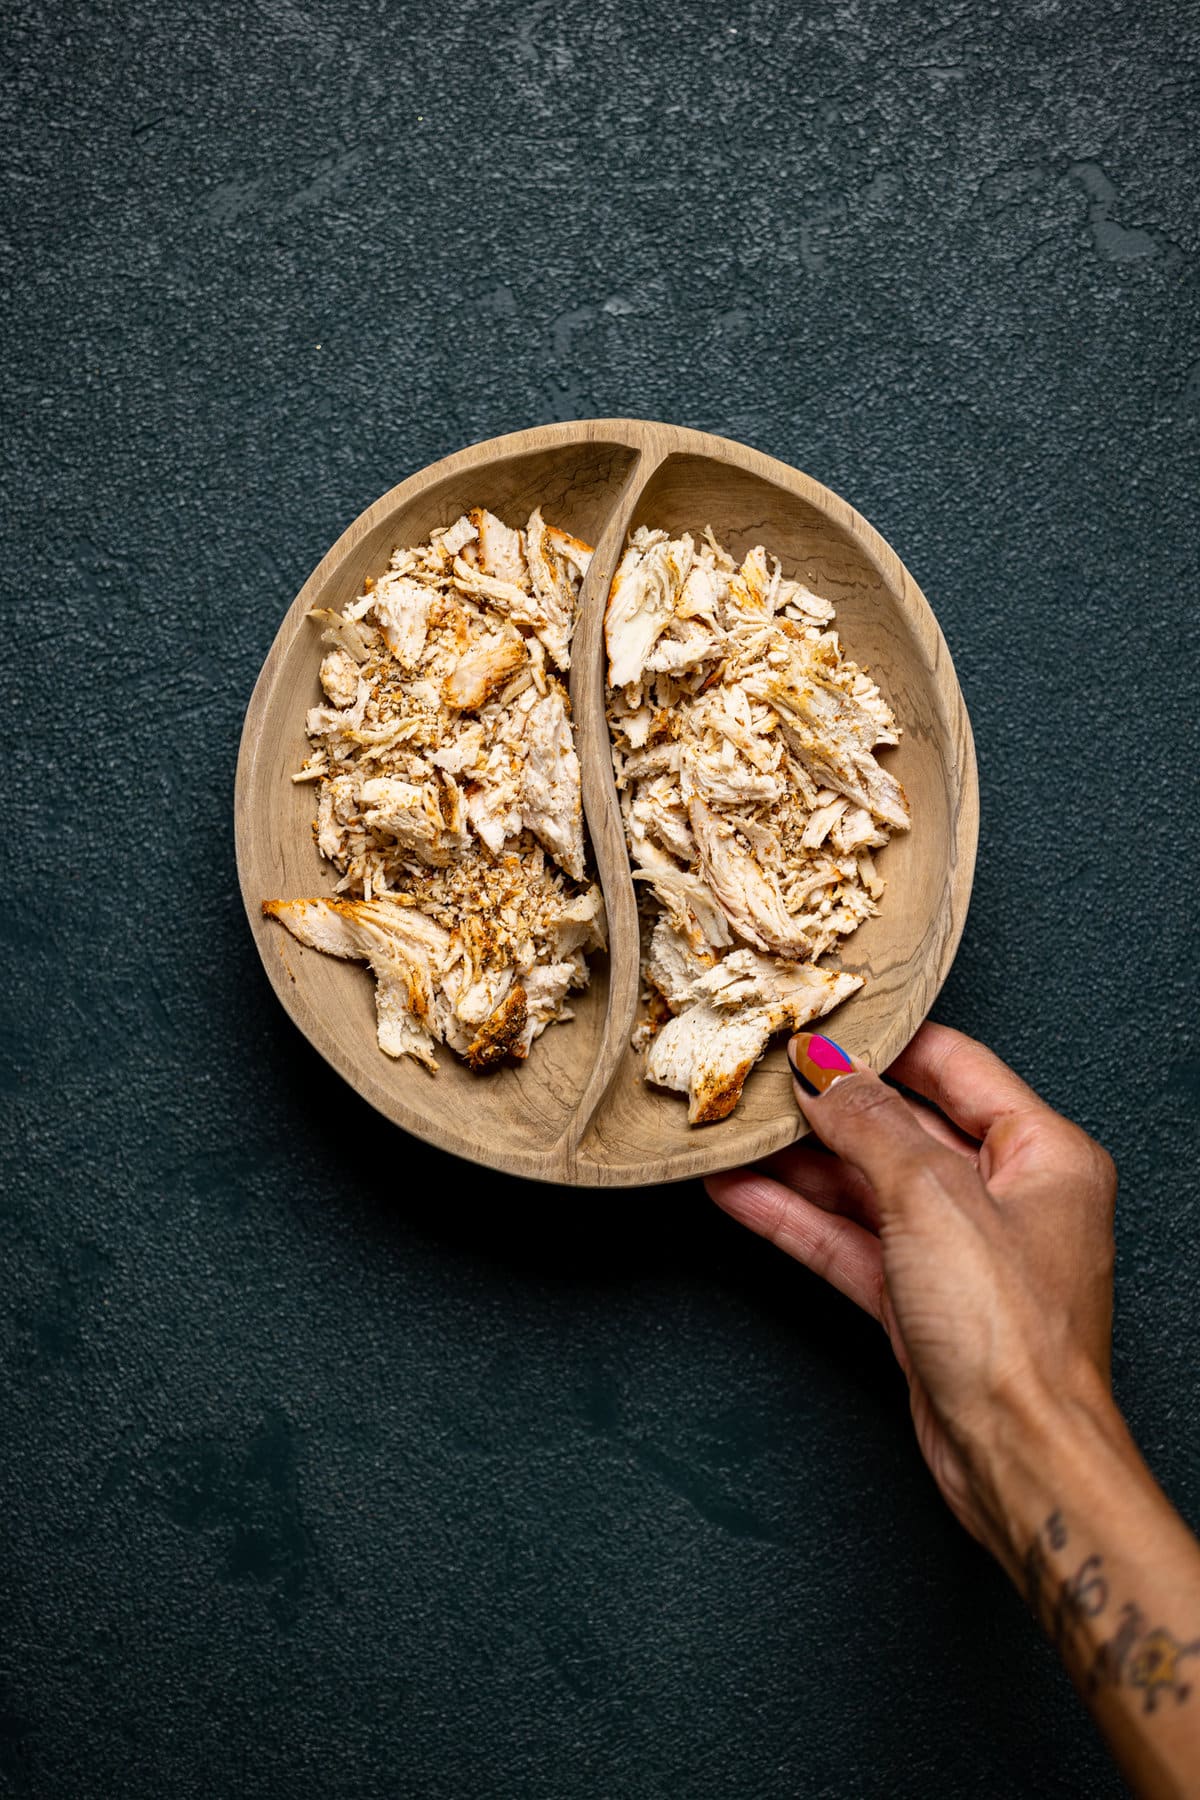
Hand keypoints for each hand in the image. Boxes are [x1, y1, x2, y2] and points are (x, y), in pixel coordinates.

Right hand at [706, 1023, 1118, 1561]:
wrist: (1017, 1458)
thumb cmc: (1013, 1334)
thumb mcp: (931, 1196)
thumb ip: (868, 1123)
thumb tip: (824, 1069)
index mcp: (1043, 1153)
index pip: (955, 1065)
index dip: (883, 1043)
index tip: (819, 1025)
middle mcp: (1007, 1196)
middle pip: (902, 1126)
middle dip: (826, 1107)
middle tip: (759, 1077)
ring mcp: (960, 1251)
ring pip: (865, 1187)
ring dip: (797, 1165)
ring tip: (731, 1132)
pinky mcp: (920, 1301)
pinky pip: (849, 1241)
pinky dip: (796, 1218)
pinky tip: (740, 1194)